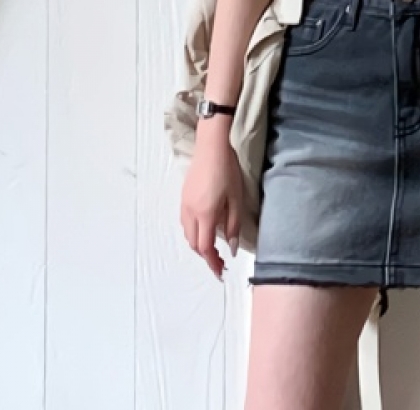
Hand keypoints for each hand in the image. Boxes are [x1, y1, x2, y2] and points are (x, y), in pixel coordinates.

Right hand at [180, 134, 243, 279]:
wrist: (211, 147)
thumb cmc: (227, 171)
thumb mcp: (236, 199)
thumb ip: (233, 225)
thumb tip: (230, 248)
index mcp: (205, 215)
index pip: (205, 248)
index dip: (212, 263)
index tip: (221, 272)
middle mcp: (190, 213)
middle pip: (195, 244)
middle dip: (206, 256)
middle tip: (220, 261)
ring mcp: (184, 205)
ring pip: (188, 234)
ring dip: (199, 244)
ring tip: (214, 247)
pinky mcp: (183, 197)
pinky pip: (186, 223)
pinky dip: (194, 232)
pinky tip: (206, 227)